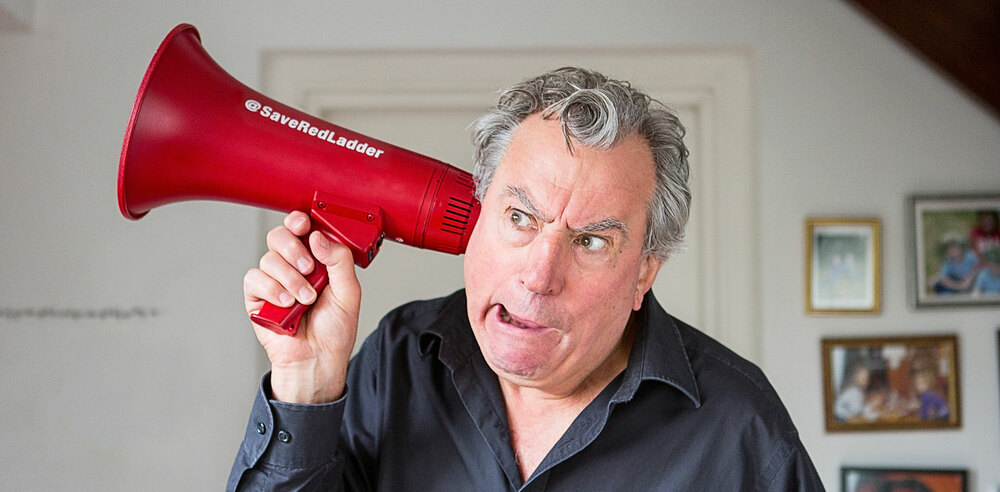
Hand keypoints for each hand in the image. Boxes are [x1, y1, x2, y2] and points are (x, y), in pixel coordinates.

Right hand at [243, 211, 360, 402]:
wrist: (317, 360)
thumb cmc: (334, 330)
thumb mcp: (349, 292)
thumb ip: (340, 261)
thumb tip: (319, 238)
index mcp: (316, 260)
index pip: (302, 230)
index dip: (299, 221)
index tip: (303, 225)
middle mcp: (293, 267)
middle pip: (279, 236)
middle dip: (294, 249)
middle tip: (309, 268)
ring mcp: (274, 281)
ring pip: (269, 258)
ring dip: (290, 278)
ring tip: (305, 299)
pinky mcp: (257, 297)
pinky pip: (254, 278)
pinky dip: (272, 289)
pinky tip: (286, 304)